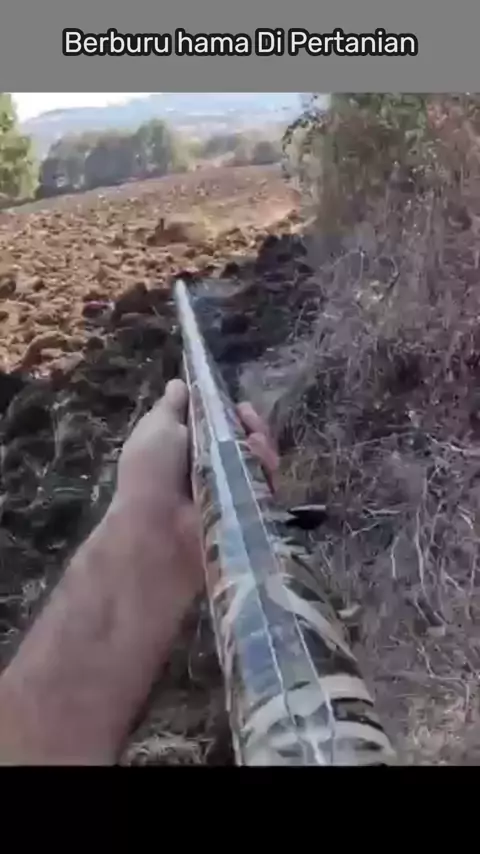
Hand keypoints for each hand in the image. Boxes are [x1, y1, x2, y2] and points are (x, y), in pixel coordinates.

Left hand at [114, 378, 278, 608]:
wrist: (158, 529)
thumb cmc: (151, 472)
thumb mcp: (156, 428)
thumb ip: (172, 406)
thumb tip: (180, 384)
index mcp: (187, 445)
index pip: (222, 422)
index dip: (234, 412)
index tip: (240, 409)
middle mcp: (211, 467)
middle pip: (247, 440)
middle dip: (254, 428)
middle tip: (253, 427)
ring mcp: (229, 491)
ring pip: (260, 462)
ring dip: (263, 448)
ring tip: (257, 449)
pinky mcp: (245, 514)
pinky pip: (267, 489)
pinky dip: (268, 475)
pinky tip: (264, 468)